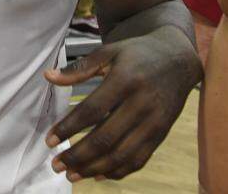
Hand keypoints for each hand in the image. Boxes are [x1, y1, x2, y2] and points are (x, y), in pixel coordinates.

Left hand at [44, 27, 201, 180]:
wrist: (178, 59)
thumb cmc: (138, 54)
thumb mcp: (109, 52)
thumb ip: (79, 68)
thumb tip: (48, 76)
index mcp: (124, 80)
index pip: (92, 110)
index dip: (69, 128)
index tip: (49, 141)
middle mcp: (141, 104)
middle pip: (105, 138)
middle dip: (77, 156)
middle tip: (56, 165)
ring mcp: (153, 122)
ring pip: (121, 155)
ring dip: (94, 169)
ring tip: (71, 174)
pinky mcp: (161, 134)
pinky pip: (139, 159)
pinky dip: (118, 171)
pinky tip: (98, 174)